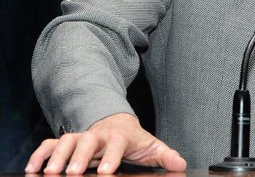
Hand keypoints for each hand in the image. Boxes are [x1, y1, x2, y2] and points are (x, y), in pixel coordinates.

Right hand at [24, 113, 186, 174]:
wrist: (116, 123)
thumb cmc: (132, 140)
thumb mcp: (150, 147)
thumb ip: (165, 155)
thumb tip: (181, 164)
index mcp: (119, 137)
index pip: (116, 144)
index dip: (111, 157)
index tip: (106, 171)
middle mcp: (97, 135)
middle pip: (87, 142)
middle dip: (79, 157)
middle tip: (72, 173)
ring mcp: (81, 137)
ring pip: (66, 142)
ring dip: (57, 157)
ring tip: (50, 173)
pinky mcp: (66, 142)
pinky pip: (49, 145)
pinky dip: (40, 154)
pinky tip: (32, 169)